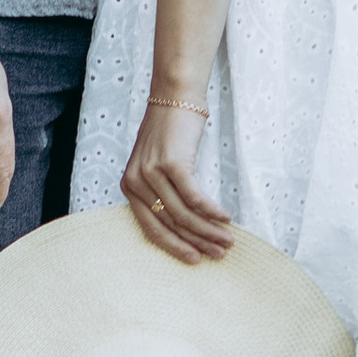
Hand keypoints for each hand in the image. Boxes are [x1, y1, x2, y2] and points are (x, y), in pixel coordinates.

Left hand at [120, 99, 233, 266]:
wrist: (175, 97)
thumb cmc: (170, 133)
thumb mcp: (156, 165)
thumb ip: (163, 193)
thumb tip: (188, 229)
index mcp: (129, 186)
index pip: (151, 228)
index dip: (175, 247)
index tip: (194, 259)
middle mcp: (136, 182)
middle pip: (170, 224)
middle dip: (197, 243)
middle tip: (219, 253)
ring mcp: (152, 172)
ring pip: (184, 214)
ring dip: (209, 231)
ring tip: (227, 240)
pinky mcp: (171, 163)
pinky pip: (194, 197)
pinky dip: (212, 211)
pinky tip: (225, 218)